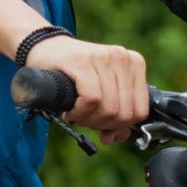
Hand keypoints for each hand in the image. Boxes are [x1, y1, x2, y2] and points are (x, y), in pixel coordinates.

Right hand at [29, 32, 151, 137]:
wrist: (46, 49)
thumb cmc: (75, 73)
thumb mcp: (103, 90)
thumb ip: (116, 113)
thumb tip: (118, 137)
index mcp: (135, 63)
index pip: (140, 111)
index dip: (121, 127)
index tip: (104, 128)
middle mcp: (123, 57)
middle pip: (124, 113)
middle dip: (103, 125)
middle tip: (86, 121)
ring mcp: (104, 57)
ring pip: (109, 108)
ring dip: (89, 121)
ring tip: (77, 115)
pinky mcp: (83, 60)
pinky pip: (91, 99)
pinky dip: (80, 113)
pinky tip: (70, 112)